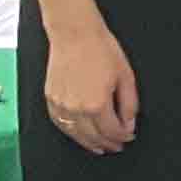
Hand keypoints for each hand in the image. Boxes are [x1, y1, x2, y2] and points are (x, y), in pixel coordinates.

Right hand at [42, 19, 138, 153]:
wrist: (75, 34)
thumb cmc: (101, 50)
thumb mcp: (126, 77)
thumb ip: (129, 104)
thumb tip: (129, 124)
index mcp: (97, 104)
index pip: (112, 131)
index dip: (122, 137)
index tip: (128, 137)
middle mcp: (76, 109)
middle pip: (93, 137)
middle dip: (108, 144)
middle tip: (116, 146)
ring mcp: (60, 105)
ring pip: (75, 134)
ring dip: (88, 143)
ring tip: (99, 146)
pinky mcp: (50, 99)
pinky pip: (59, 124)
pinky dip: (71, 133)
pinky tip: (79, 134)